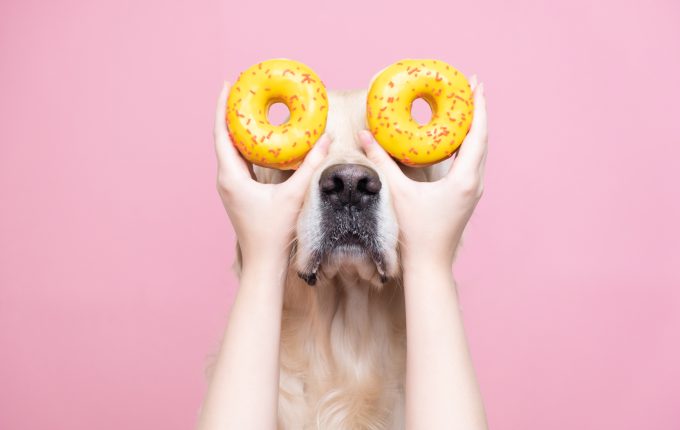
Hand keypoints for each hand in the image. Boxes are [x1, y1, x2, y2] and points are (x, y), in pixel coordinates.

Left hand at [213, 82, 331, 265]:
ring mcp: (232, 186)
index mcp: (231, 177)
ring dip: (240, 128)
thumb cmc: (275, 233)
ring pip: (232, 149)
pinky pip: (239, 161)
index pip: (222, 133)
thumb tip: (327, 138)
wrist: (264, 263)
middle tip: (243, 89)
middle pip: (224, 137)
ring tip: (251, 106)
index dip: (222, 107)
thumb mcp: (295, 195)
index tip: (227, 84)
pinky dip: (248, 145)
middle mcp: (226, 179)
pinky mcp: (239, 192)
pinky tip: (260, 138)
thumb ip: (311, 166)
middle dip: (232, 112)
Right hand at [358, 77, 487, 267]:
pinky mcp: (466, 197)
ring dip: (473, 128)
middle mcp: (474, 183)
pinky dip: (466, 145)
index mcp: (464, 179)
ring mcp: (472, 191)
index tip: (475, 83)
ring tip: (463, 107)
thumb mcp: (396, 193)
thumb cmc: (415, 233)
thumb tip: (363, 134)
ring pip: (478, 152)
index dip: (477, 106)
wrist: (429, 266)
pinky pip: (471, 163)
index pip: (477, 134)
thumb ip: (381, 161)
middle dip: (476, 111)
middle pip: (482, 139)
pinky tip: (453, 139)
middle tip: (469, 87)